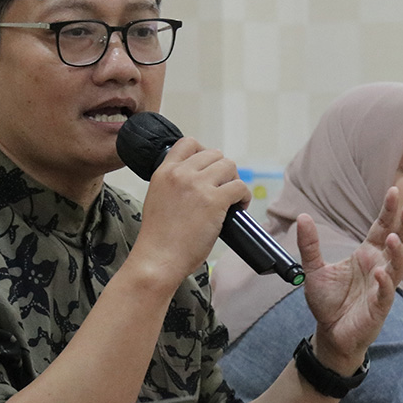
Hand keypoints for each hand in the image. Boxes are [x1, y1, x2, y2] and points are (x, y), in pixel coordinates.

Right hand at [132, 137, 249, 284]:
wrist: (157, 259)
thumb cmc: (158, 238)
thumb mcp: (157, 199)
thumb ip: (174, 185)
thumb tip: (200, 183)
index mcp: (164, 172)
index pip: (188, 143)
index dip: (204, 153)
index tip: (209, 169)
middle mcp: (181, 174)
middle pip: (214, 154)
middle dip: (222, 170)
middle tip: (222, 189)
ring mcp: (198, 185)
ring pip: (230, 166)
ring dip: (234, 181)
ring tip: (231, 198)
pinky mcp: (214, 201)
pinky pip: (240, 187)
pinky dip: (244, 197)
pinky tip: (239, 208)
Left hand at [298, 188, 402, 373]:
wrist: (329, 333)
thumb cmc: (329, 302)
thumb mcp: (313, 269)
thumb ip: (309, 245)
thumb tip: (302, 217)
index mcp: (367, 254)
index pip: (382, 227)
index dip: (389, 211)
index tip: (393, 191)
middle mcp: (379, 267)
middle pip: (399, 242)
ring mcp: (382, 287)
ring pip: (398, 266)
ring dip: (397, 252)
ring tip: (392, 238)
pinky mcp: (379, 308)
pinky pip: (386, 294)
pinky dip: (385, 283)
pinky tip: (381, 273)